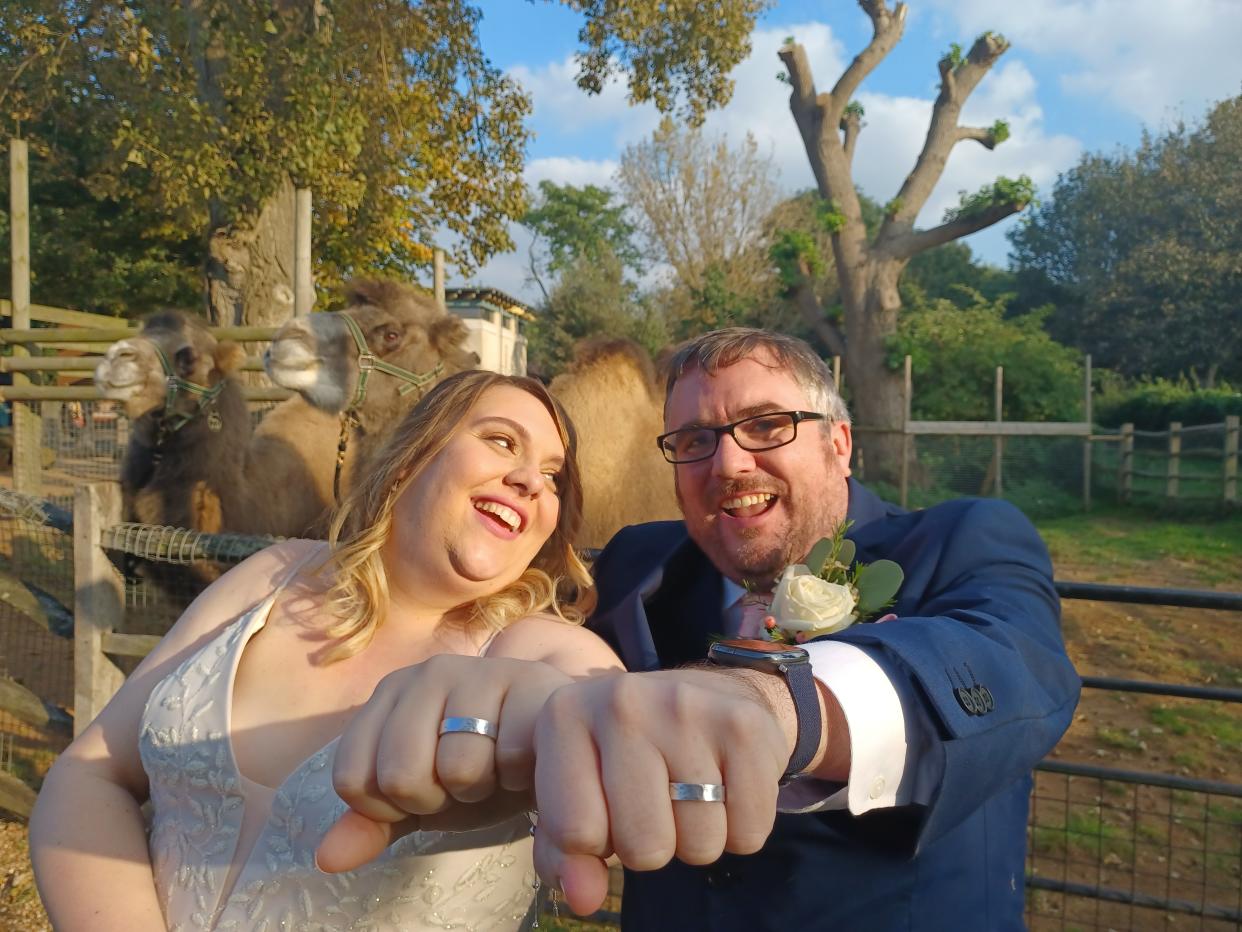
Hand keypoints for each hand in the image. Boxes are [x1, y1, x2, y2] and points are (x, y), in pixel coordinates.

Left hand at [316, 655, 572, 872]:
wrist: (557, 742)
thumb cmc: (482, 767)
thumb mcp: (422, 798)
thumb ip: (373, 822)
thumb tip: (327, 858)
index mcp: (391, 693)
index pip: (352, 777)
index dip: (389, 805)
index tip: (424, 790)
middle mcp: (430, 672)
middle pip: (399, 774)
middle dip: (436, 798)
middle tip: (463, 782)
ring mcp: (481, 672)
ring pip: (457, 768)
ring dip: (481, 787)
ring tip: (496, 766)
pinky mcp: (531, 683)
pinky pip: (509, 757)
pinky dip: (519, 775)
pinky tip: (527, 758)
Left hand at [530, 669, 792, 915]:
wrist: (701, 693)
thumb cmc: (624, 756)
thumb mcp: (576, 792)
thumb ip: (564, 854)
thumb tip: (583, 898)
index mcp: (566, 716)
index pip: (576, 831)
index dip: (596, 843)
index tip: (605, 808)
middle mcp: (622, 701)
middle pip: (644, 846)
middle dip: (651, 845)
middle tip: (654, 801)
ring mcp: (686, 708)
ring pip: (700, 844)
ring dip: (697, 837)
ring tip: (689, 790)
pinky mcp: (744, 725)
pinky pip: (748, 832)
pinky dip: (739, 828)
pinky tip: (724, 784)